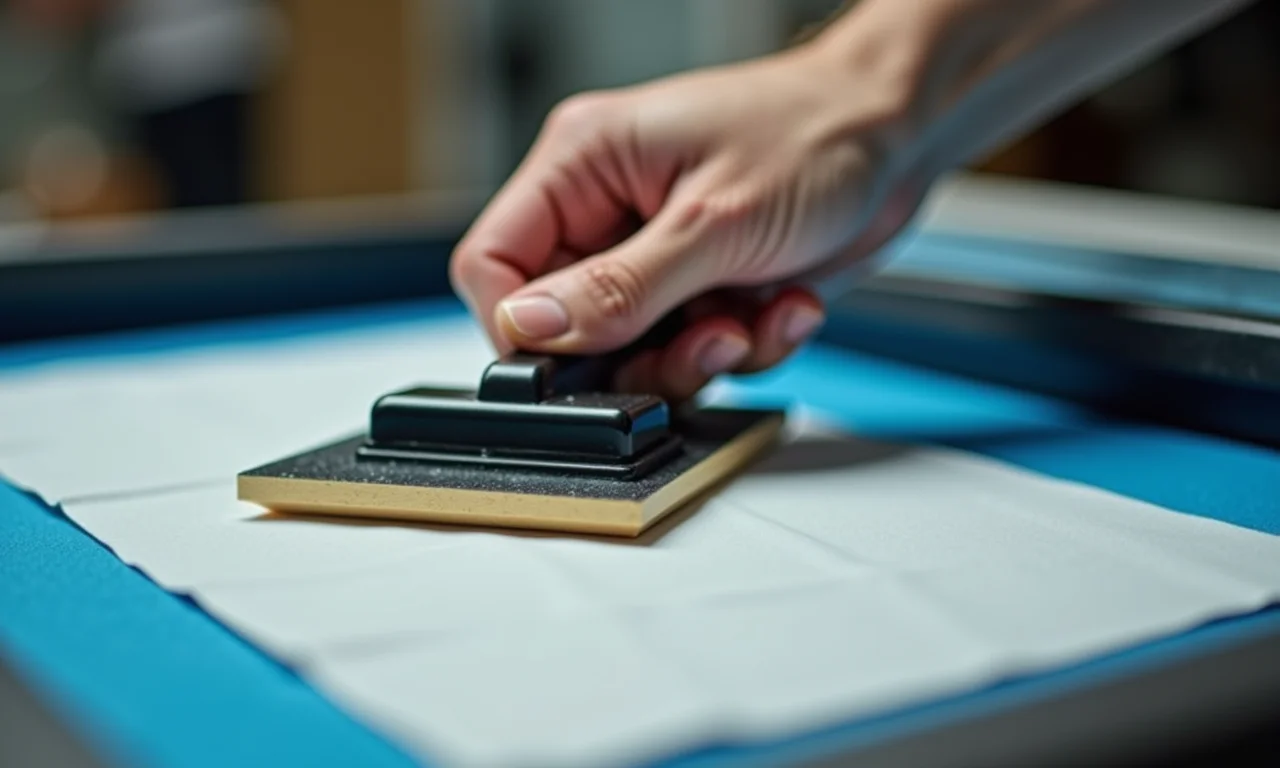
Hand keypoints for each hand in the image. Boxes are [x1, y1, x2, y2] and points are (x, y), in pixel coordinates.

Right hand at [449, 33, 926, 400]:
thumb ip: (618, 287)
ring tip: (749, 318)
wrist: (901, 136)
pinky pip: (693, 353)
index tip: (580, 356)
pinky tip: (786, 302)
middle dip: (637, 351)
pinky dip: (745, 345)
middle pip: (565, 323)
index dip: (524, 325)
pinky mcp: (702, 288)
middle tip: (701, 337)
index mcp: (583, 166)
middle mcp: (609, 212)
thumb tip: (532, 328)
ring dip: (699, 355)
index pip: (493, 263)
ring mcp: (656, 255)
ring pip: (632, 352)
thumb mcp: (713, 221)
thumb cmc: (815, 136)